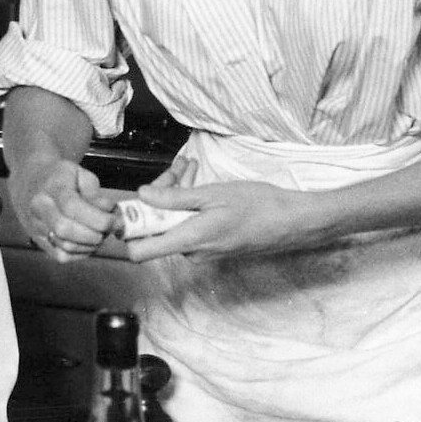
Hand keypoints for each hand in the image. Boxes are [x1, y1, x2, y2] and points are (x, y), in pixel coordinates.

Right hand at [9, 155, 120, 261]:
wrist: (29, 181)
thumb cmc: (57, 176)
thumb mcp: (79, 172)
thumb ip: (94, 192)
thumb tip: (107, 211)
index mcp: (51, 187)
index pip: (72, 207)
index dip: (98, 219)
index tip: (116, 221)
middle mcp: (39, 208)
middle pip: (65, 230)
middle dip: (95, 234)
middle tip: (109, 229)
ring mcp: (36, 226)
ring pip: (65, 246)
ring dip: (90, 245)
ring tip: (99, 234)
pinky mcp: (38, 240)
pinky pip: (61, 256)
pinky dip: (80, 254)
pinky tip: (87, 243)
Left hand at [122, 177, 327, 262]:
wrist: (293, 221)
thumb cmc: (258, 205)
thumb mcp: (212, 194)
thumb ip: (174, 198)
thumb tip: (142, 196)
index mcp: (189, 239)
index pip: (139, 253)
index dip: (127, 231)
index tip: (130, 207)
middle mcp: (192, 253)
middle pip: (156, 230)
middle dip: (158, 199)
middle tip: (177, 170)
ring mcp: (203, 253)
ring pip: (173, 225)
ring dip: (175, 198)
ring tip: (188, 169)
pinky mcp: (213, 248)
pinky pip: (188, 228)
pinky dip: (188, 207)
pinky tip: (198, 184)